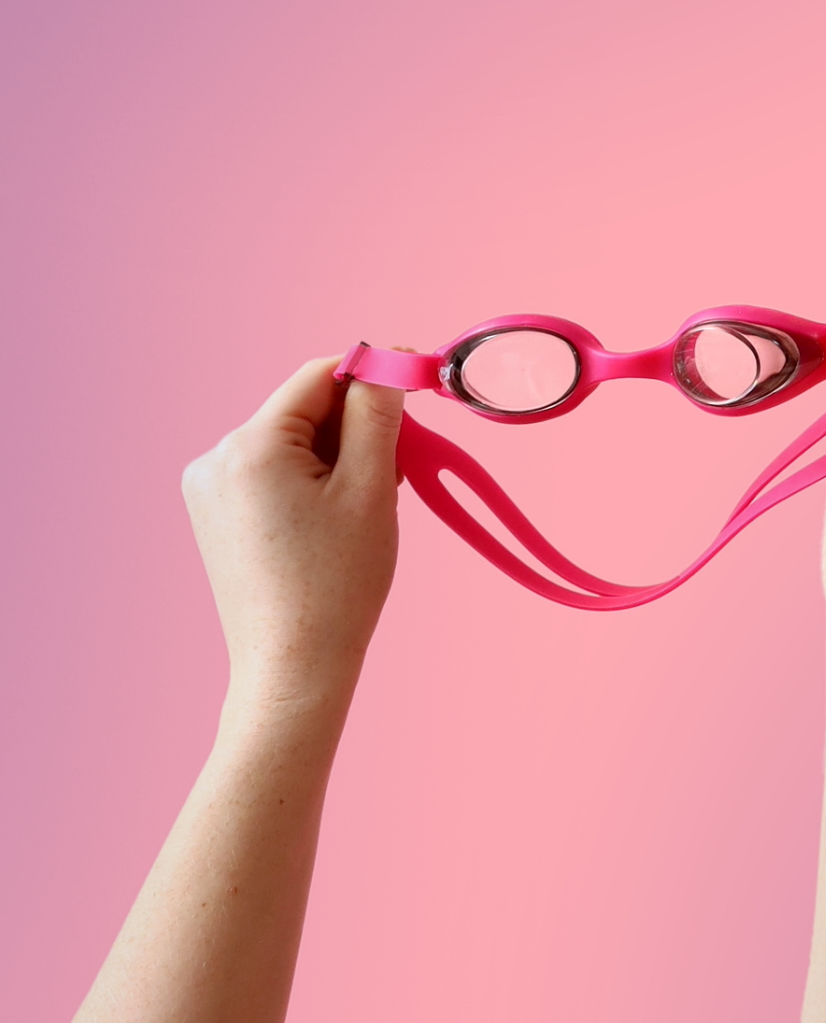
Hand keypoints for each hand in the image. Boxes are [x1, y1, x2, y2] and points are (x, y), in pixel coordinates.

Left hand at [180, 357, 404, 705]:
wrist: (294, 665)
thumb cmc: (337, 584)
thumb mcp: (372, 488)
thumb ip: (378, 413)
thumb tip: (388, 357)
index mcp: (249, 446)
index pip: (319, 377)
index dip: (374, 374)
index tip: (419, 385)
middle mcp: (215, 458)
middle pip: (304, 410)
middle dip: (357, 427)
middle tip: (398, 469)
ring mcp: (208, 489)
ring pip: (292, 442)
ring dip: (338, 456)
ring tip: (365, 508)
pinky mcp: (214, 514)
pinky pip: (273, 472)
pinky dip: (312, 481)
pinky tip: (335, 521)